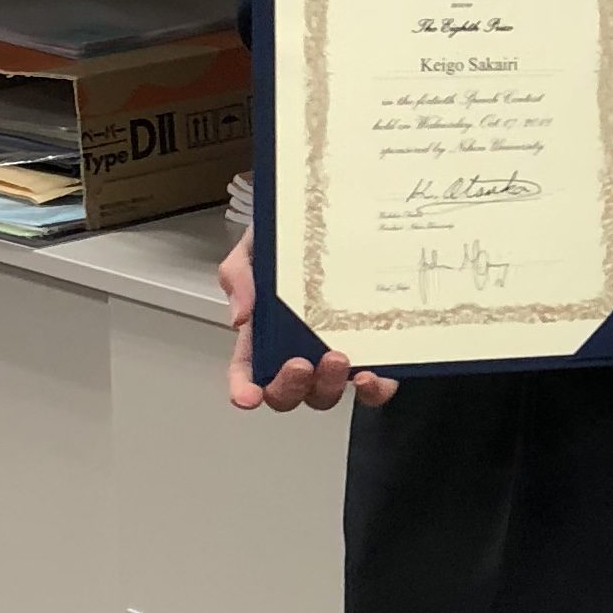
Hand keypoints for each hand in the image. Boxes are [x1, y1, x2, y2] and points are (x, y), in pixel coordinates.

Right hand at [220, 224, 395, 412]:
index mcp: (264, 330)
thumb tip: (240, 316)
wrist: (344, 215)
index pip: (247, 369)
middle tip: (299, 364)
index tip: (247, 397)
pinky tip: (370, 374)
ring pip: (325, 393)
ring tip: (337, 357)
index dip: (244, 388)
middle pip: (286, 391)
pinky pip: (372, 388)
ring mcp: (334, 355)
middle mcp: (297, 349)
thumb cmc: (296, 236)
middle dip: (289, 387)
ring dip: (328, 386)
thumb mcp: (257, 244)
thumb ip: (239, 274)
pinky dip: (372, 391)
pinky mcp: (372, 355)